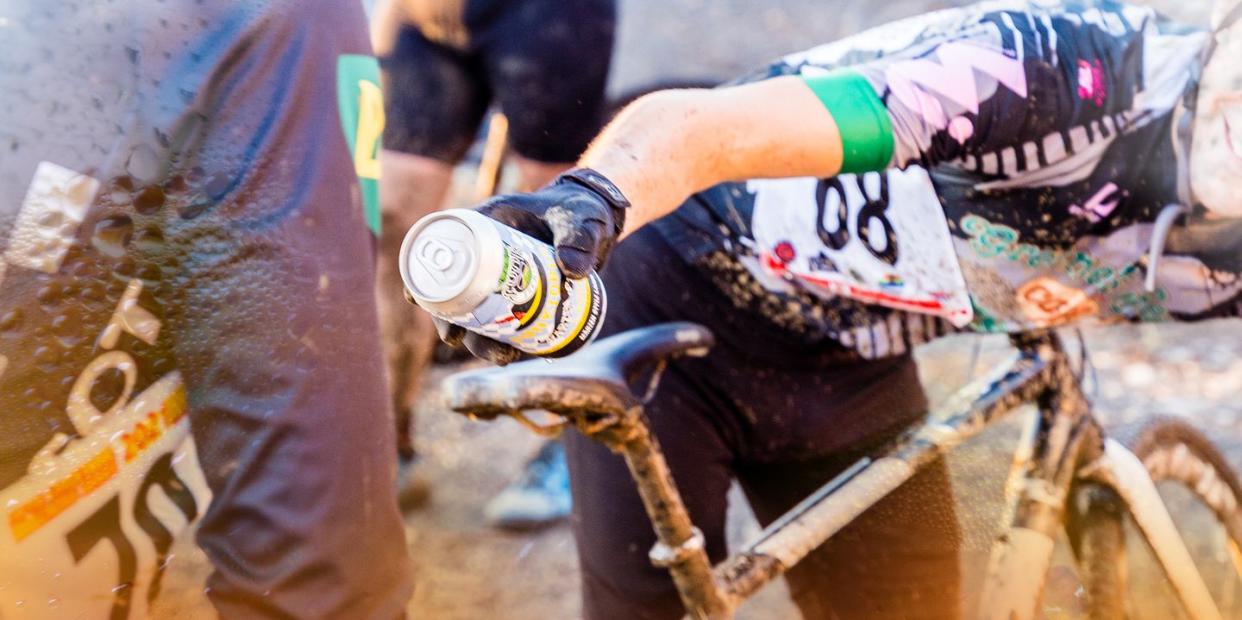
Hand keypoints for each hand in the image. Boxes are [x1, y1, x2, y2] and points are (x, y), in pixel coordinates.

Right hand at [428, 170, 627, 363]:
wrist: (600, 227)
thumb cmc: (583, 211)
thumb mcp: (582, 219)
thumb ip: (579, 238)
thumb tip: (573, 270)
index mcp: (487, 224)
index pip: (443, 246)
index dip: (424, 273)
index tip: (418, 300)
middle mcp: (488, 254)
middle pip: (455, 289)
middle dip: (451, 319)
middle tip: (460, 341)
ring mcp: (502, 278)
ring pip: (478, 312)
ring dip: (480, 338)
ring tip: (503, 357)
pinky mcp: (520, 297)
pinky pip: (503, 321)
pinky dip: (505, 339)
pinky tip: (515, 355)